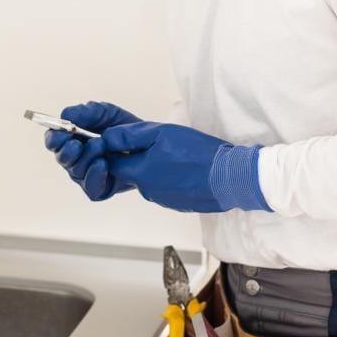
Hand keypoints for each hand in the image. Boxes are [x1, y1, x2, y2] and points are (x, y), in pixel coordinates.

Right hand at [43, 102, 140, 199]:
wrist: (148, 143)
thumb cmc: (123, 128)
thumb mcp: (106, 114)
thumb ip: (87, 112)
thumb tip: (66, 115)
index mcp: (71, 139)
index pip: (54, 141)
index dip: (54, 139)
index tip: (62, 133)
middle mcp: (75, 159)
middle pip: (61, 159)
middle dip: (67, 151)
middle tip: (76, 143)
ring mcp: (86, 175)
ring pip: (76, 172)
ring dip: (86, 158)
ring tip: (100, 145)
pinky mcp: (100, 188)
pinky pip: (90, 187)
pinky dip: (94, 175)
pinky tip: (103, 164)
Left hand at [102, 122, 271, 212]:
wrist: (229, 178)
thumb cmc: (197, 153)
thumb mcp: (161, 133)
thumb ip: (130, 136)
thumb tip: (107, 138)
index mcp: (140, 173)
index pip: (112, 164)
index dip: (115, 151)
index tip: (126, 141)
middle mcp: (147, 190)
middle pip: (131, 172)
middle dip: (137, 158)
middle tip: (158, 144)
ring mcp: (163, 199)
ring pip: (149, 180)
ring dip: (156, 168)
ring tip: (177, 155)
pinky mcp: (177, 203)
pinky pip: (165, 188)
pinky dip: (170, 178)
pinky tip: (185, 168)